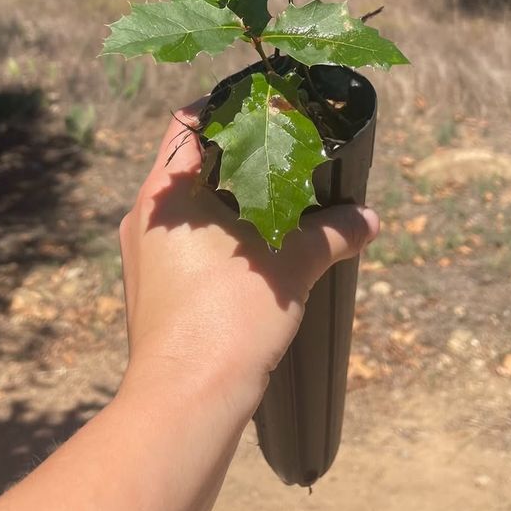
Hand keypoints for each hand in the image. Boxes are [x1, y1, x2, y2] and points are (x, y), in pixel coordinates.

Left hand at [118, 101, 379, 412]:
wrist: (186, 401)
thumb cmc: (229, 318)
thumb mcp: (292, 265)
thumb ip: (332, 233)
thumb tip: (369, 219)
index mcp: (165, 192)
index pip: (188, 123)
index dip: (226, 109)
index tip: (263, 109)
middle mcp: (144, 216)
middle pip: (188, 164)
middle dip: (234, 159)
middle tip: (279, 155)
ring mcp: (141, 255)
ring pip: (186, 208)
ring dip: (226, 201)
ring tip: (272, 204)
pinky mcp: (148, 290)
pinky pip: (182, 244)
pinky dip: (215, 237)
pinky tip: (251, 252)